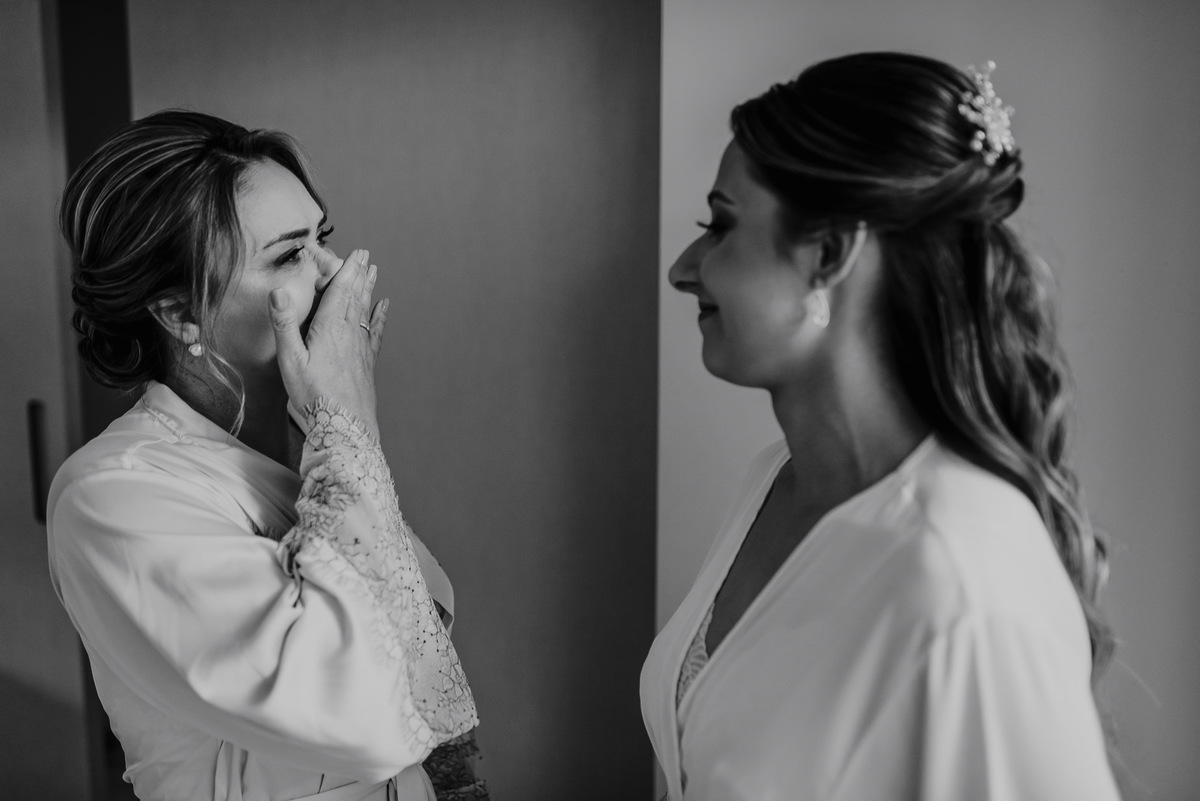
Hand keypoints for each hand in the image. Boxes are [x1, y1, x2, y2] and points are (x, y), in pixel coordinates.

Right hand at [269, 247, 388, 438]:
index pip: (340, 290)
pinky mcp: (367, 361)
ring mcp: (361, 347)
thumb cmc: (315, 396)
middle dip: (359, 274)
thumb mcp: (290, 360)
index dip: (347, 269)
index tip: (354, 252)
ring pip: (365, 310)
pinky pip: (374, 331)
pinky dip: (379, 316)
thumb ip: (284, 324)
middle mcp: (349, 333)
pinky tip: (383, 308)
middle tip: (365, 255)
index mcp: (330, 328)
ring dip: (368, 290)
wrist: (345, 426)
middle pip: (355, 296)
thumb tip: (278, 291)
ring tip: (373, 272)